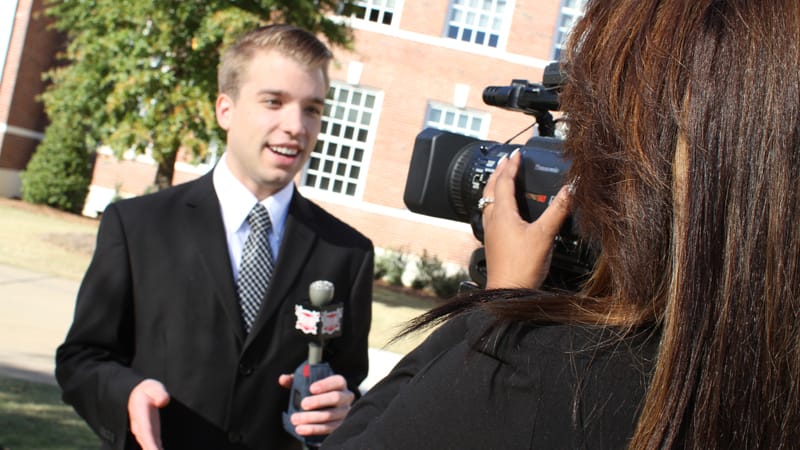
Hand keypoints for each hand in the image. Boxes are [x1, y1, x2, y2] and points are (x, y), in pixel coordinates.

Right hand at [127, 379, 169, 449]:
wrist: (139, 394)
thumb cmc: (148, 390)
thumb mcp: (153, 388)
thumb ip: (159, 393)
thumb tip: (163, 401)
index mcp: (141, 416)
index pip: (145, 431)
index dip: (149, 443)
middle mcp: (141, 427)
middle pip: (146, 442)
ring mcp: (145, 432)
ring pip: (149, 445)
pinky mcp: (152, 434)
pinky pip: (154, 445)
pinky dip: (157, 449)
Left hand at [279, 373, 354, 435]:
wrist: (325, 408)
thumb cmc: (316, 393)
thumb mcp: (307, 384)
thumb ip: (295, 380)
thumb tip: (283, 379)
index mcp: (339, 384)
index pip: (337, 381)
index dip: (325, 384)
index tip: (311, 388)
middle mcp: (346, 397)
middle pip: (336, 398)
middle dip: (318, 401)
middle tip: (303, 404)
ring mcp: (344, 413)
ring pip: (330, 415)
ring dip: (312, 418)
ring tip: (296, 419)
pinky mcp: (340, 426)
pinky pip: (328, 428)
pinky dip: (314, 429)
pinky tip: (301, 429)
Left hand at [481, 149, 571, 288]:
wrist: (507, 292)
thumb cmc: (522, 267)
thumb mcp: (545, 234)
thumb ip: (558, 209)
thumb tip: (571, 189)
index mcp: (502, 213)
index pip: (504, 181)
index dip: (510, 166)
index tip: (516, 154)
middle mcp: (493, 220)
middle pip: (491, 189)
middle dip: (499, 172)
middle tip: (505, 160)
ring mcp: (491, 232)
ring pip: (488, 202)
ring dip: (495, 187)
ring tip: (502, 180)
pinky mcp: (493, 242)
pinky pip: (491, 215)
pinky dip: (496, 203)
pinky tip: (504, 211)